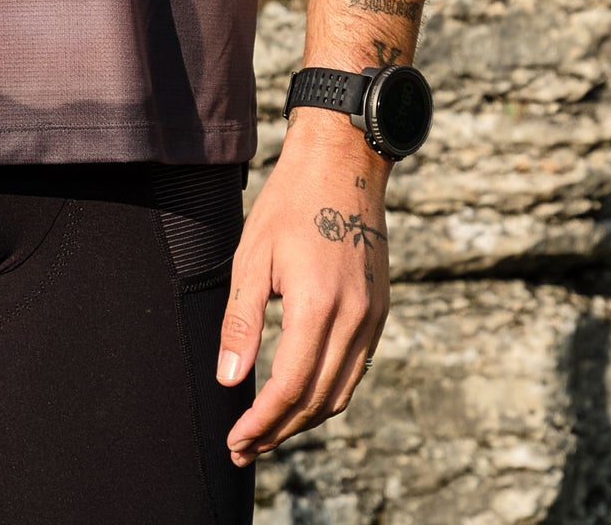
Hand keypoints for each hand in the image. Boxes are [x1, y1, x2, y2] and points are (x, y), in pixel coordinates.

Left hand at [217, 115, 389, 465]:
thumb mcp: (252, 256)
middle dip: (279, 431)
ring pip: (341, 392)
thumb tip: (230, 381)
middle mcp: (354, 319)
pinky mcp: (380, 311)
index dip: (262, 423)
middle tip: (244, 447)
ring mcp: (373, 317)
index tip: (234, 441)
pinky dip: (327, 392)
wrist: (342, 163)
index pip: (290, 388)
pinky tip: (301, 395)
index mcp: (317, 305)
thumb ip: (242, 322)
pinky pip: (355, 369)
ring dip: (304, 419)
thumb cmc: (289, 203)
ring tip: (268, 431)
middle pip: (317, 400)